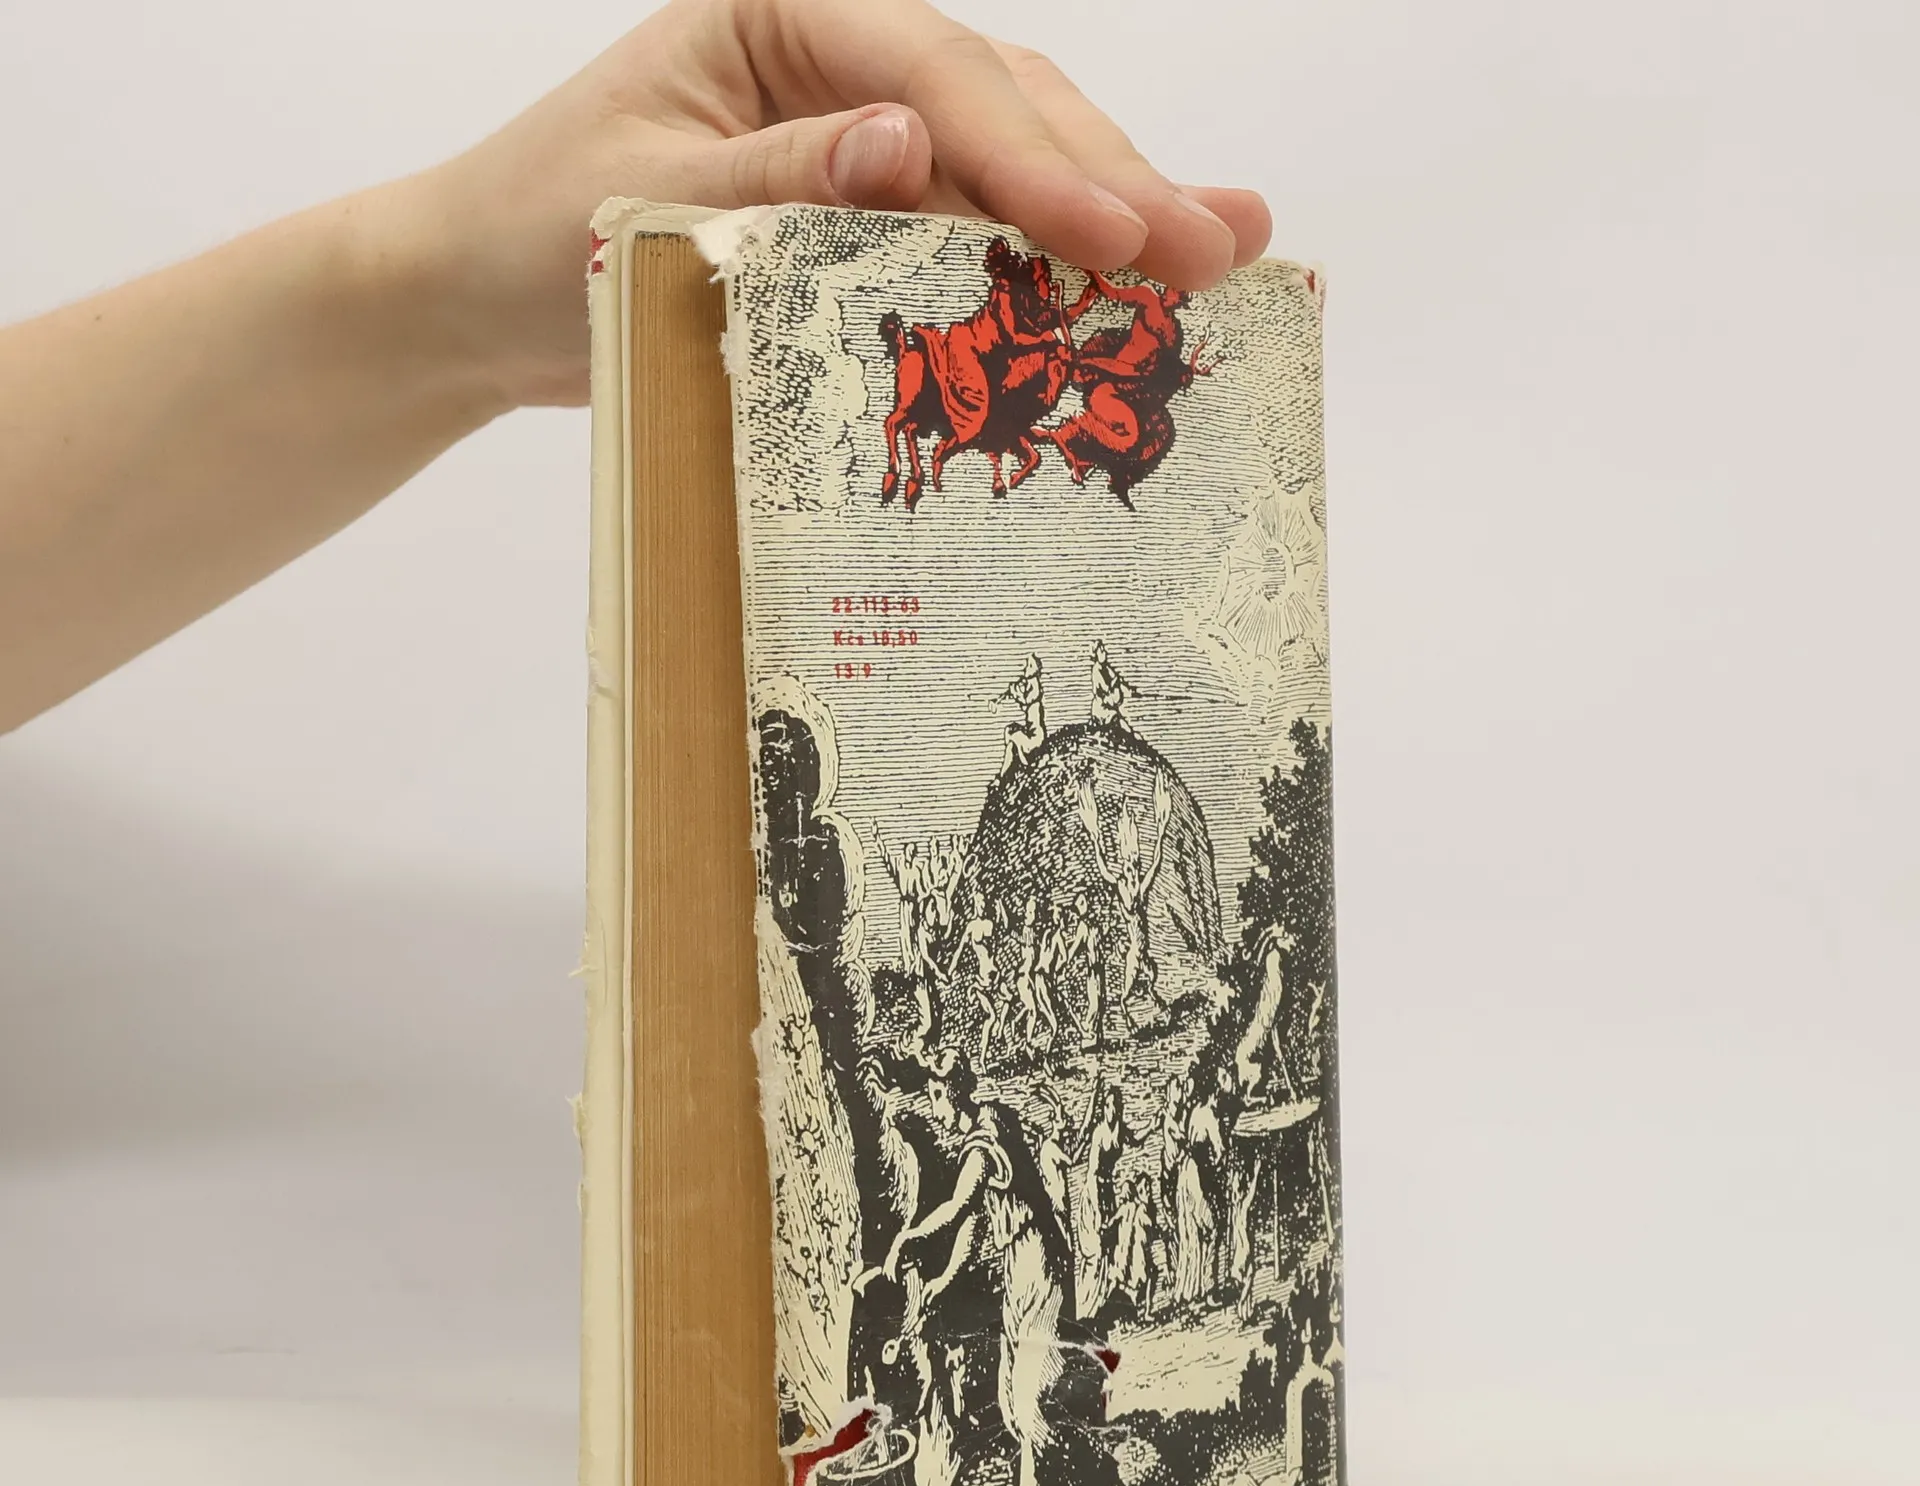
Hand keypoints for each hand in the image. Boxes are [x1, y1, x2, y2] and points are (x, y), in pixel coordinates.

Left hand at [395, 0, 1271, 407]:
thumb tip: (911, 149)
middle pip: (1005, 101)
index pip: (934, 75)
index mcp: (781, 14)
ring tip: (1220, 253)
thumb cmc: (531, 234)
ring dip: (1113, 208)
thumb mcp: (645, 201)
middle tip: (1224, 248)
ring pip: (1013, 152)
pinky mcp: (864, 200)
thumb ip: (786, 176)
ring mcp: (858, 124)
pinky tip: (1130, 282)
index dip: (1033, 162)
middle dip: (1113, 180)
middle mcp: (836, 53)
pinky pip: (975, 220)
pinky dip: (1049, 259)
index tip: (1114, 242)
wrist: (477, 295)